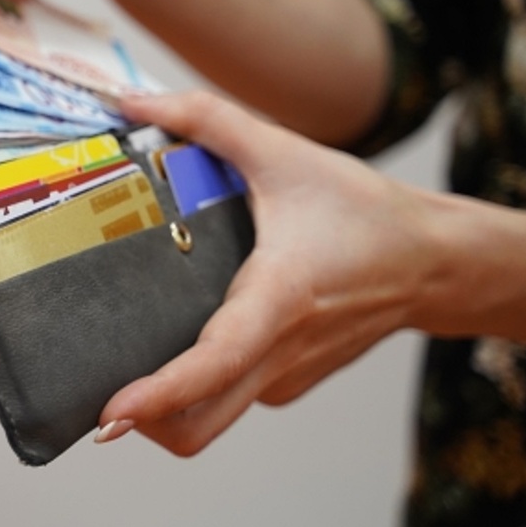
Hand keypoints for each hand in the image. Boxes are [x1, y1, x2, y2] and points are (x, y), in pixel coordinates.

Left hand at [94, 90, 433, 454]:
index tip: (113, 413)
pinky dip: (197, 381)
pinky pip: (230, 396)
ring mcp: (285, 375)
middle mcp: (281, 351)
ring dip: (163, 406)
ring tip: (125, 355)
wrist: (432, 260)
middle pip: (199, 426)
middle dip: (141, 422)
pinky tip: (180, 329)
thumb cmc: (362, 209)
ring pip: (210, 418)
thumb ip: (204, 118)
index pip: (216, 363)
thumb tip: (132, 100)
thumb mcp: (283, 151)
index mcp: (279, 298)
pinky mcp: (288, 380)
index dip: (161, 394)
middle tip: (93, 390)